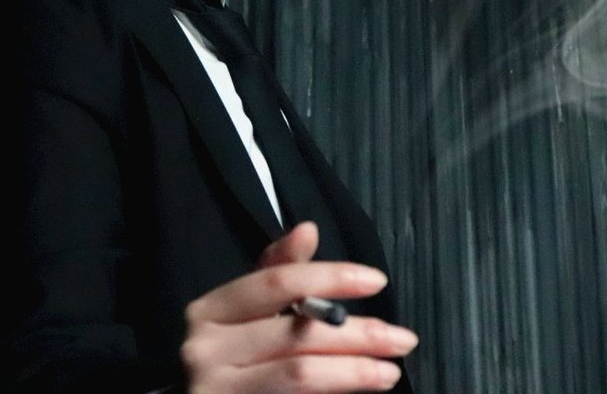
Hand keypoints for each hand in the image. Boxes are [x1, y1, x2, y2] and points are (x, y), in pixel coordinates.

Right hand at [181, 222, 417, 392]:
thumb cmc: (224, 359)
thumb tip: (308, 229)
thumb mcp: (244, 310)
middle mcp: (204, 349)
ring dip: (354, 370)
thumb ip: (276, 272)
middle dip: (357, 333)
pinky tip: (361, 386)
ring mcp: (215, 390)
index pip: (275, 283)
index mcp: (209, 311)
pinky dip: (335, 392)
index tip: (376, 280)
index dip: (329, 277)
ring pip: (299, 373)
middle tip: (402, 338)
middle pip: (296, 332)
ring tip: (390, 370)